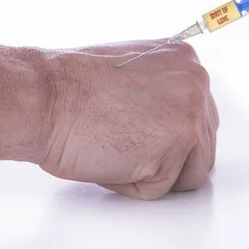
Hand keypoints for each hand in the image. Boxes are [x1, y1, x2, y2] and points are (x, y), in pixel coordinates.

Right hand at [37, 40, 217, 199]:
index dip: (166, 136)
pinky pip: (162, 188)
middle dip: (166, 157)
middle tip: (125, 142)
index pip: (199, 116)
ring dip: (153, 172)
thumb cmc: (72, 87)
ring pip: (190, 171)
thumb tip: (171, 116)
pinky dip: (135, 184)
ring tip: (118, 146)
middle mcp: (196, 82)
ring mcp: (190, 112)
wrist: (46, 96)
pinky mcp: (177, 143)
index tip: (142, 133)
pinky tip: (111, 156)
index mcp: (185, 60)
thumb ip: (163, 88)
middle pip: (201, 146)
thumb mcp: (133, 69)